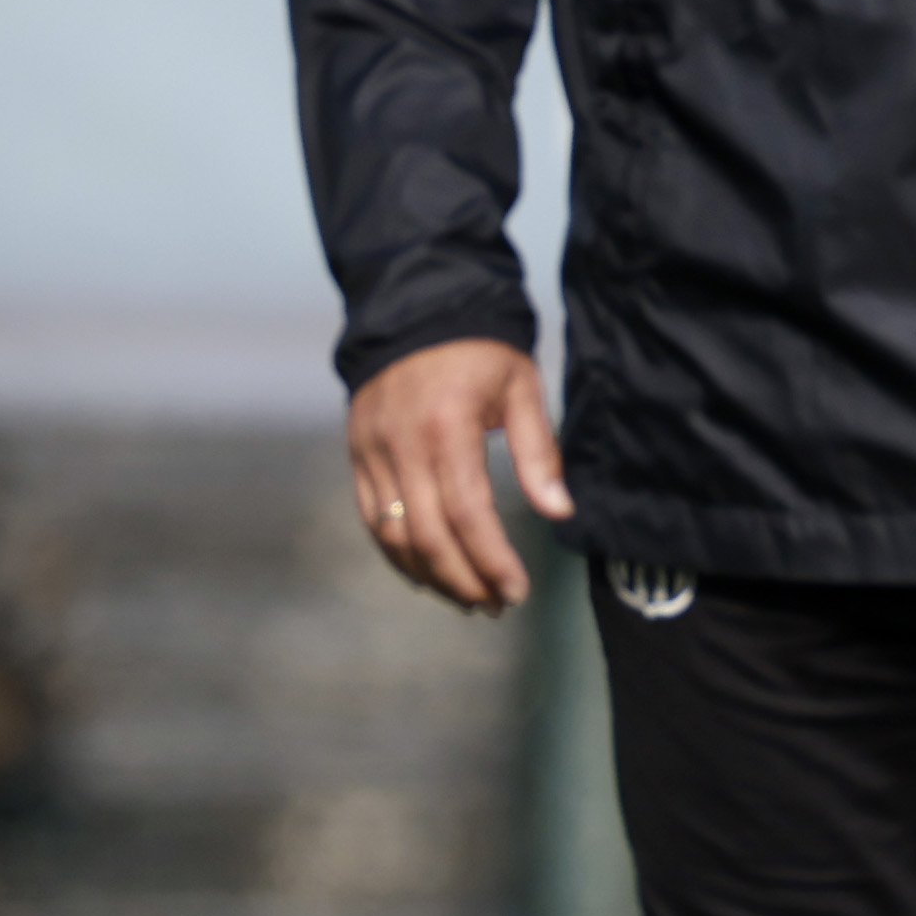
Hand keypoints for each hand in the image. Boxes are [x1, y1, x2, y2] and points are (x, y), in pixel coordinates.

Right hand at [347, 338, 570, 612]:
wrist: (417, 310)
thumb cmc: (481, 350)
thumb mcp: (522, 389)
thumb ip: (539, 453)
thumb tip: (559, 512)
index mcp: (446, 429)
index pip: (467, 513)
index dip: (490, 560)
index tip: (516, 591)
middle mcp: (401, 447)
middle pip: (425, 535)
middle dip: (462, 579)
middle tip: (495, 605)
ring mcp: (371, 454)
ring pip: (392, 535)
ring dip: (430, 574)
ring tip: (468, 597)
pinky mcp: (356, 456)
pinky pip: (371, 519)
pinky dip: (396, 553)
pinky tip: (426, 572)